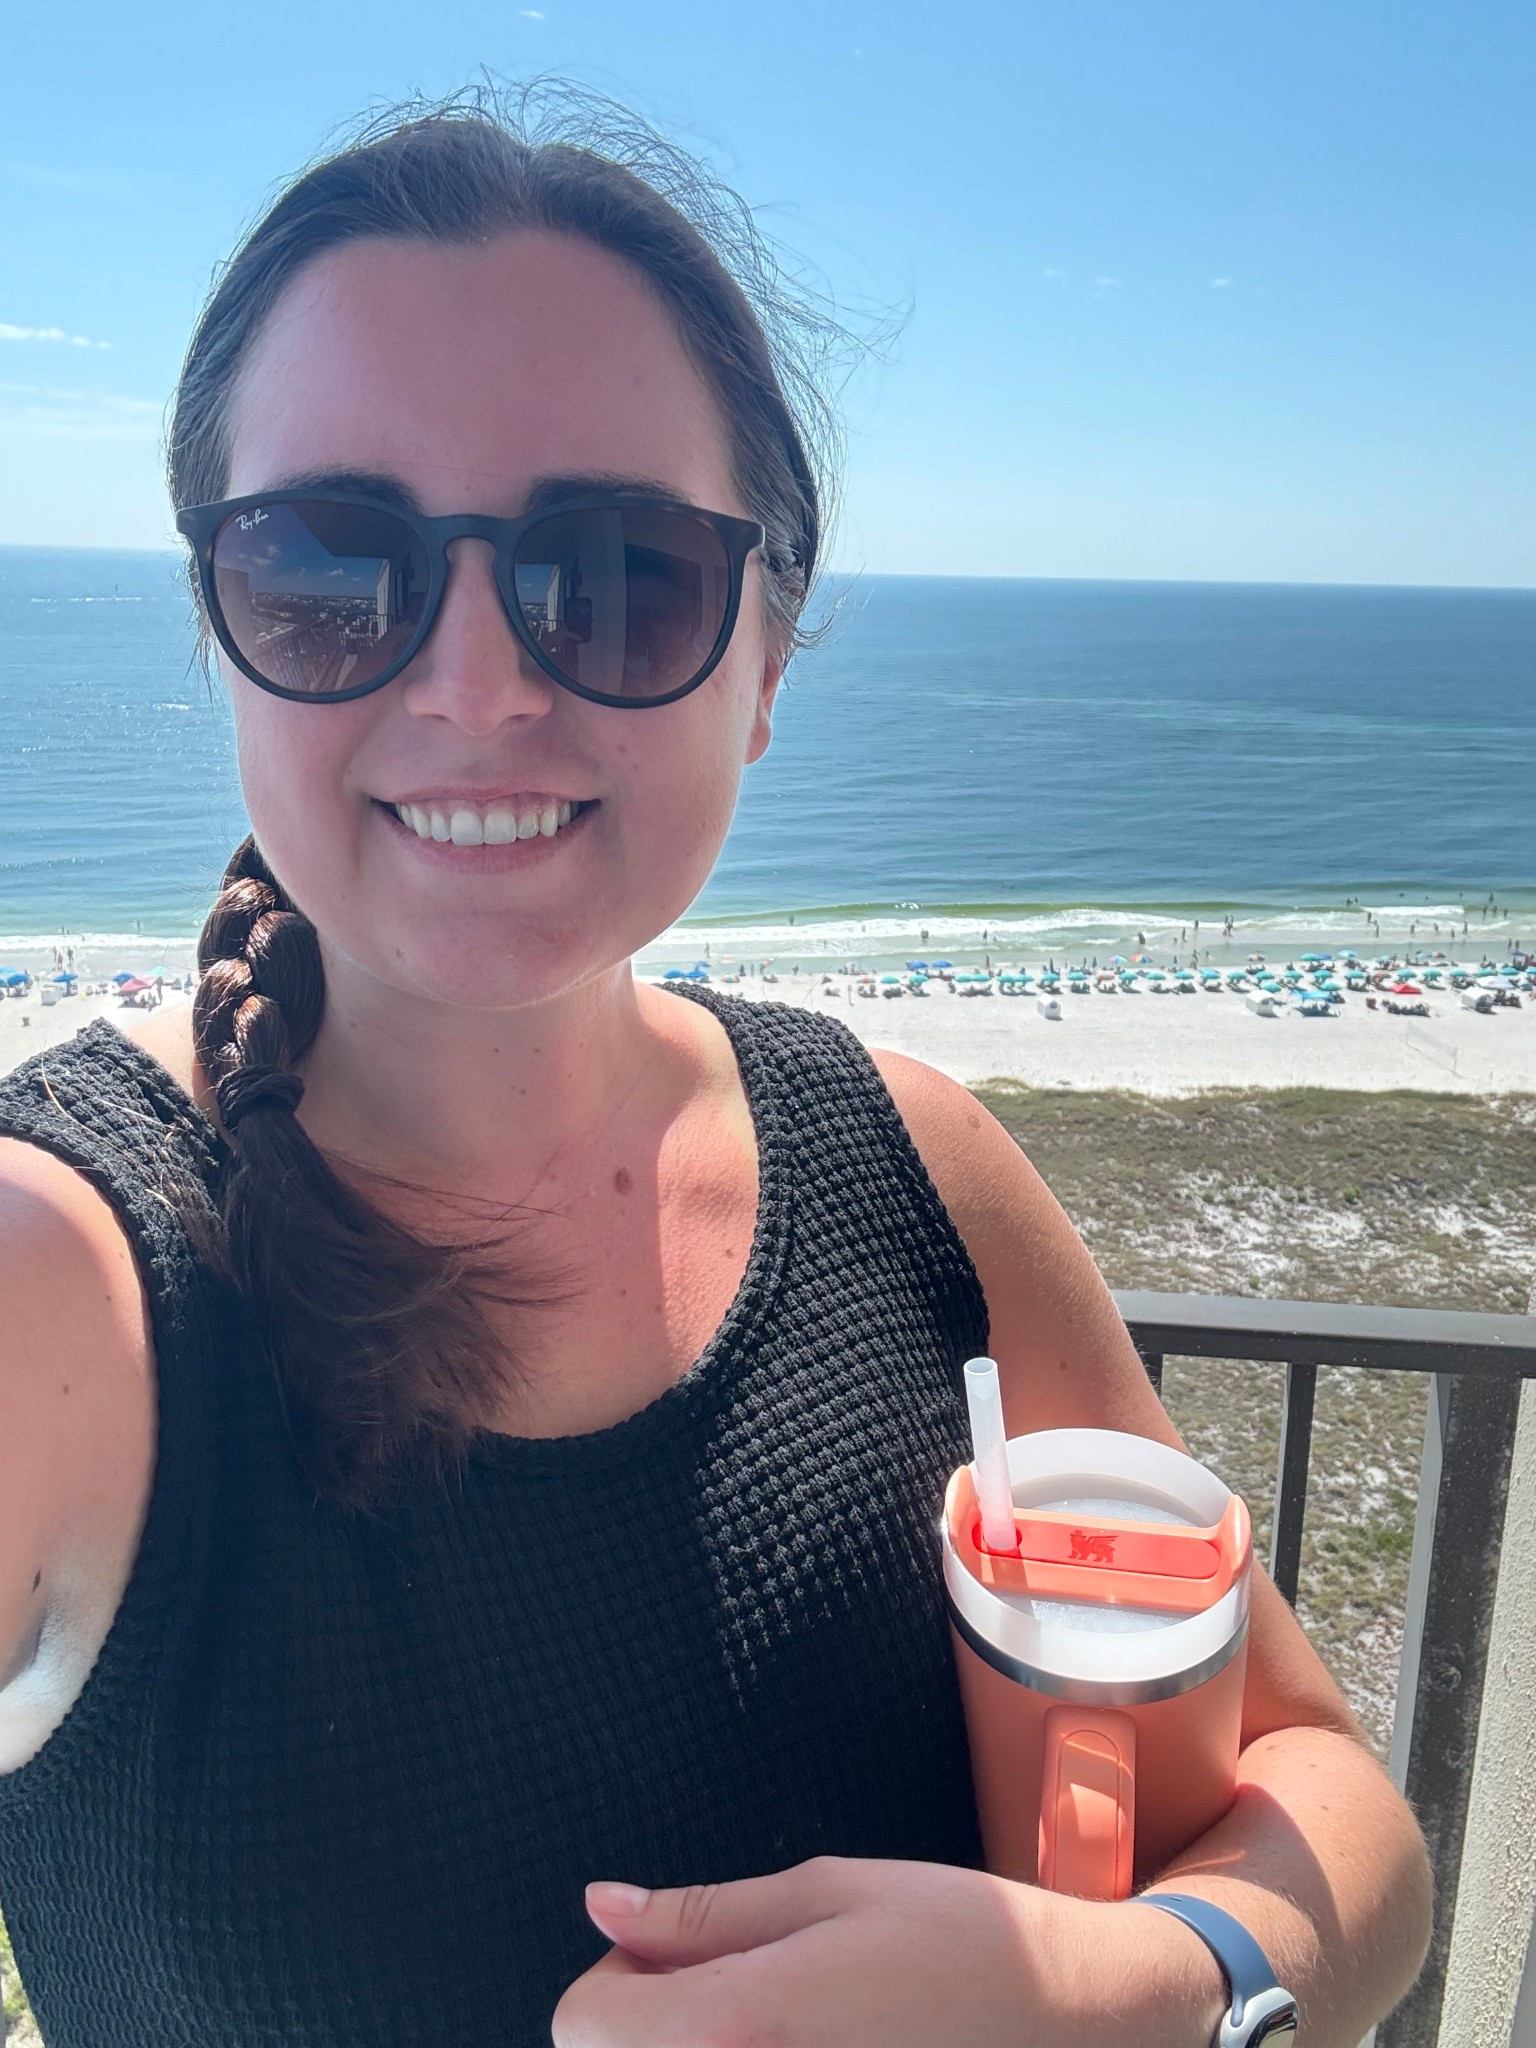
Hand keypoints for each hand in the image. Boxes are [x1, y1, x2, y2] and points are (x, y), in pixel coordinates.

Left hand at [552, 1854, 1215, 2046]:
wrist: (1074, 2020)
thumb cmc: (959, 1939)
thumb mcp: (830, 1892)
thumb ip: (704, 1914)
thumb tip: (604, 1905)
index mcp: (741, 2021)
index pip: (581, 2023)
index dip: (615, 1974)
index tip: (674, 1950)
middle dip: (652, 2016)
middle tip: (739, 1979)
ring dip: (696, 2047)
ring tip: (785, 2019)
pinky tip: (815, 2044)